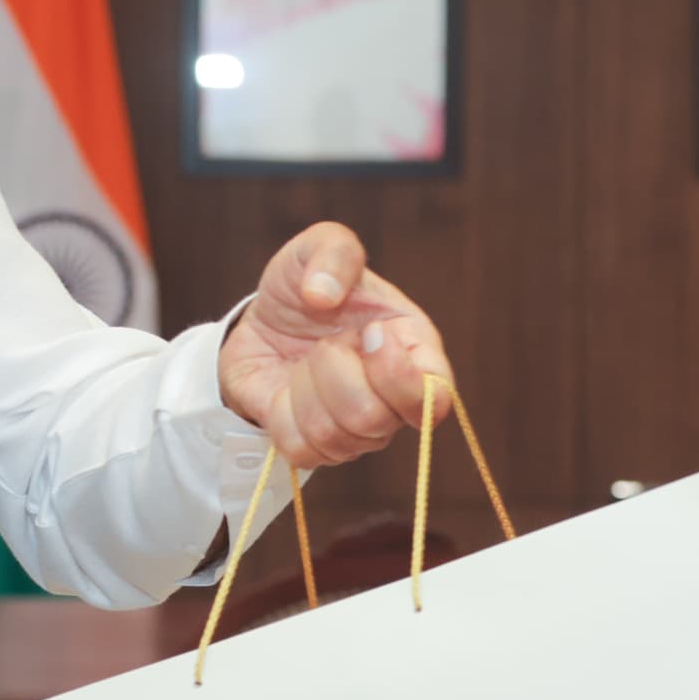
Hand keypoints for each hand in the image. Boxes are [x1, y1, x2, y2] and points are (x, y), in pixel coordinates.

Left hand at [216, 223, 450, 471]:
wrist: (262, 321)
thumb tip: (323, 295)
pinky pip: (302, 451)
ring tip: (307, 361)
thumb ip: (333, 252)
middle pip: (373, 419)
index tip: (367, 333)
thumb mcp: (318, 248)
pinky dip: (283, 415)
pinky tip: (288, 389)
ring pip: (334, 436)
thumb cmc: (304, 287)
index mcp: (414, 349)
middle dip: (332, 370)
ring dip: (304, 388)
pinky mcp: (319, 449)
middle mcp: (393, 400)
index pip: (435, 395)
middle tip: (326, 341)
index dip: (398, 375)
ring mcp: (358, 431)